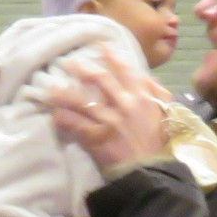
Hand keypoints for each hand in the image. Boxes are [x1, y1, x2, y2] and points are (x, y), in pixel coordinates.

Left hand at [49, 45, 171, 177]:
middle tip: (67, 62)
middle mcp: (126, 104)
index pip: (126, 71)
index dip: (111, 57)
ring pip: (82, 101)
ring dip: (64, 93)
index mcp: (144, 97)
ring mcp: (111, 120)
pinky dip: (63, 120)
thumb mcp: (167, 114)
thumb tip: (148, 78)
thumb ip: (158, 94)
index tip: (99, 45)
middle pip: (100, 79)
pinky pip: (75, 125)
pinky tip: (53, 116)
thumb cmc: (161, 143)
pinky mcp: (98, 137)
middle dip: (81, 69)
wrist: (155, 171)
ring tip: (50, 89)